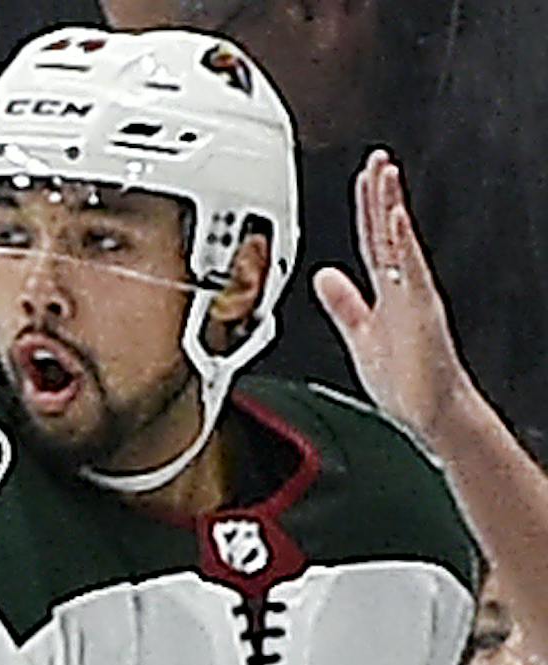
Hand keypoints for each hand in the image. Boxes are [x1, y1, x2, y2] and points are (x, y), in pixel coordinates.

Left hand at [313, 149, 479, 444]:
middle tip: (376, 159)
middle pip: (387, 233)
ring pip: (399, 243)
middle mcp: (402, 289)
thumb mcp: (360, 334)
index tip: (364, 177)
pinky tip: (394, 219)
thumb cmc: (404, 383)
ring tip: (385, 173)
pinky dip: (401, 244)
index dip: (367, 209)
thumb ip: (344, 304)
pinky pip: (409, 271)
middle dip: (381, 195)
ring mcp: (413, 298)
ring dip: (391, 207)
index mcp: (386, 292)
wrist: (429, 417)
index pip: (373, 240)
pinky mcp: (420, 312)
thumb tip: (324, 276)